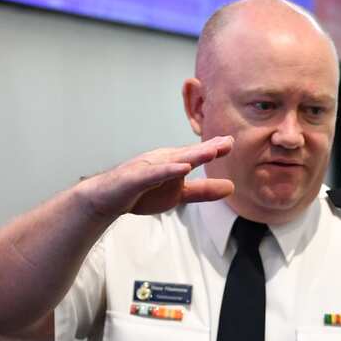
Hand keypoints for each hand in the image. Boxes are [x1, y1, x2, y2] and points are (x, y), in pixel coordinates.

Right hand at [75, 136, 234, 220]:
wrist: (106, 198)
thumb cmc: (142, 193)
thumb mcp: (178, 194)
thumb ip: (203, 191)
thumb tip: (232, 187)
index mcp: (174, 162)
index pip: (197, 154)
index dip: (215, 148)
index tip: (234, 142)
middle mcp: (163, 160)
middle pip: (189, 154)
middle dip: (208, 148)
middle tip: (229, 142)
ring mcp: (148, 168)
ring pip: (174, 160)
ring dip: (192, 156)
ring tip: (212, 151)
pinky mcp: (135, 178)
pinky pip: (153, 174)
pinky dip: (168, 170)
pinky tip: (183, 168)